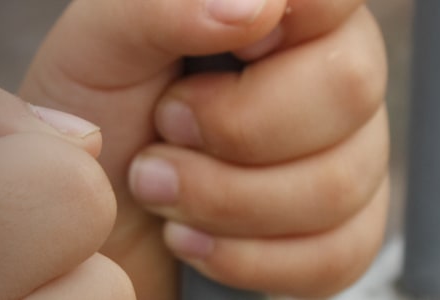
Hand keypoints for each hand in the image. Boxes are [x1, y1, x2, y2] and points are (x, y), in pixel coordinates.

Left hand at [20, 0, 388, 296]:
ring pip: (339, 181)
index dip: (290, 18)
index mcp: (287, 9)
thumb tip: (253, 8)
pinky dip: (246, 258)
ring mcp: (352, 151)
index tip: (233, 49)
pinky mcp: (348, 230)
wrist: (86, 225)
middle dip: (237, 128)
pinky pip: (338, 252)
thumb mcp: (103, 46)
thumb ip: (166, 6)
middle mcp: (333, 67)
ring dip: (225, 201)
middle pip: (350, 87)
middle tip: (165, 129)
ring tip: (160, 188)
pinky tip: (195, 238)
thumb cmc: (98, 120)